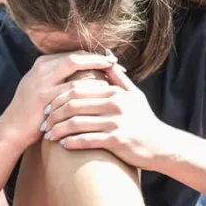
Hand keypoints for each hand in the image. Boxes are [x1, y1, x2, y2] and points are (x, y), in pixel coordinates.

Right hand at [0, 51, 122, 148]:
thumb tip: (79, 73)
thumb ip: (54, 78)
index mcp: (41, 64)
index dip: (92, 56)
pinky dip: (90, 85)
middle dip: (98, 58)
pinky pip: (73, 86)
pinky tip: (104, 89)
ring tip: (115, 73)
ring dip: (97, 67)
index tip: (109, 60)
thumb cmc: (30, 113)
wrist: (12, 130)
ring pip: (75, 64)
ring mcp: (42, 81)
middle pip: (75, 55)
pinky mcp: (45, 96)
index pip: (72, 54)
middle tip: (116, 62)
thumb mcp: (38, 88)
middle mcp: (41, 68)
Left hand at [42, 67, 173, 169]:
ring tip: (49, 136)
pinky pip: (87, 140)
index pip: (78, 89)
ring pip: (76, 123)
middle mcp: (115, 104)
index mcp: (115, 92)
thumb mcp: (135, 95)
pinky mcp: (117, 140)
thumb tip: (106, 60)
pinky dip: (71, 142)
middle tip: (44, 122)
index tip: (47, 106)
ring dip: (58, 130)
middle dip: (54, 114)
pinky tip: (63, 145)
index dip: (59, 97)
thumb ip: (118, 79)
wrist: (161, 145)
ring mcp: (116, 122)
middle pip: (73, 104)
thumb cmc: (144, 120)